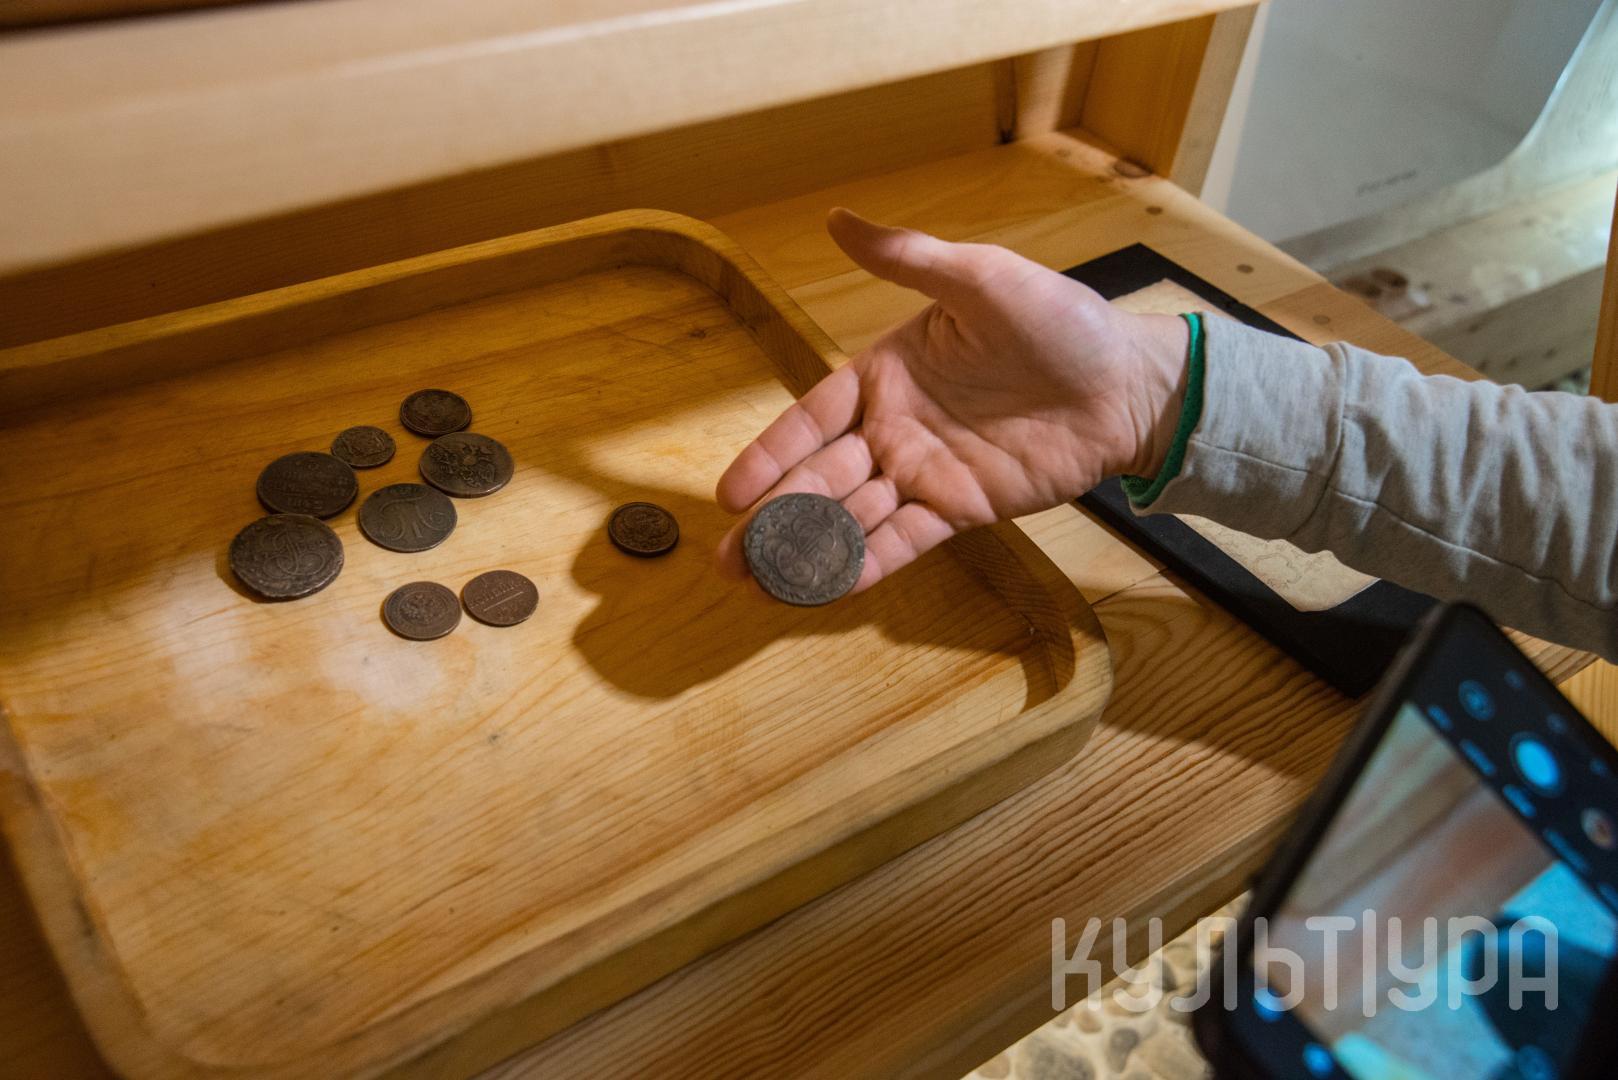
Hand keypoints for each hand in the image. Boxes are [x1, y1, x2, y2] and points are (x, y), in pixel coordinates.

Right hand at [716, 209, 1189, 591]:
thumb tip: (835, 217)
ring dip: (806, 549)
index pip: (811, 417)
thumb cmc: (1058, 322)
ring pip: (852, 515)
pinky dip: (868, 562)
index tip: (730, 493)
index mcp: (886, 373)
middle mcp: (894, 427)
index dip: (770, 453)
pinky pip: (904, 539)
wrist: (1127, 383)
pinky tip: (828, 586)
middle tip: (726, 559)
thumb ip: (907, 258)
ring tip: (759, 581)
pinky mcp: (962, 509)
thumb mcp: (980, 278)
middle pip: (820, 477)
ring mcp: (925, 473)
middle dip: (772, 519)